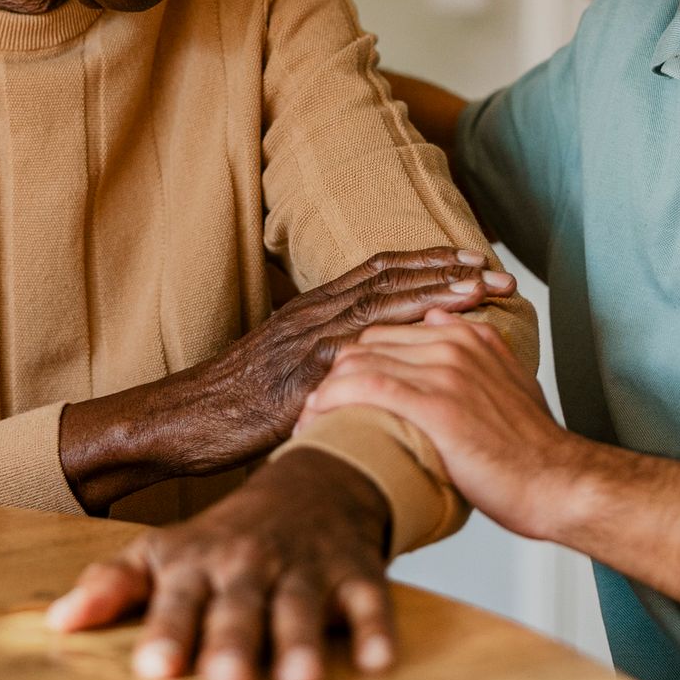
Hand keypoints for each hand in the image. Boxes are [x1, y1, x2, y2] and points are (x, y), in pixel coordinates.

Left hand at [47, 448, 393, 679]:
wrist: (314, 482)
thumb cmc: (226, 537)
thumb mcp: (166, 550)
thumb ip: (114, 585)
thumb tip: (56, 622)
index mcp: (198, 563)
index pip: (178, 600)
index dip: (167, 632)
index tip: (154, 667)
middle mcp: (250, 566)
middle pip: (241, 609)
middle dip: (234, 643)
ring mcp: (305, 567)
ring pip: (302, 608)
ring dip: (302, 644)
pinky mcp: (356, 572)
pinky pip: (369, 601)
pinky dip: (375, 629)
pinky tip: (378, 662)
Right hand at [59, 247, 514, 514]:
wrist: (180, 419)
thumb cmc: (232, 401)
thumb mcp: (286, 367)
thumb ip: (326, 357)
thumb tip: (368, 363)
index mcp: (313, 308)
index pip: (382, 272)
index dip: (432, 263)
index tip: (477, 260)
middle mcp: (313, 314)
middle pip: (392, 278)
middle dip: (449, 272)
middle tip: (499, 271)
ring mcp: (305, 342)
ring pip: (379, 305)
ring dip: (434, 295)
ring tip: (479, 290)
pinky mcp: (299, 376)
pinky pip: (354, 352)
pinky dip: (397, 342)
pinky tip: (429, 344)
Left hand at [301, 308, 572, 539]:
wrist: (560, 482)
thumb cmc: (530, 449)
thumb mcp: (508, 385)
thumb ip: (476, 353)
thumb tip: (438, 325)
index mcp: (467, 337)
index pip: (387, 332)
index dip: (352, 362)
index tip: (331, 393)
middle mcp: (454, 344)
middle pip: (365, 342)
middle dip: (329, 375)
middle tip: (308, 412)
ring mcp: (445, 371)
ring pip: (358, 362)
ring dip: (322, 393)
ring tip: (305, 425)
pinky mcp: (437, 404)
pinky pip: (367, 388)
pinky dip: (332, 404)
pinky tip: (315, 425)